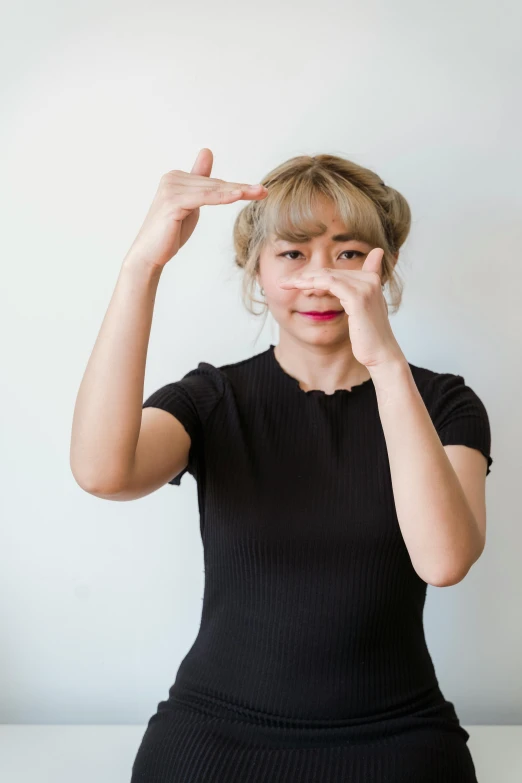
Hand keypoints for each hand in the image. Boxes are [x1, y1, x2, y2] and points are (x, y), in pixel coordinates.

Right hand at [125, 148, 267, 270]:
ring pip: (212, 190)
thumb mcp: (191, 205)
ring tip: (258, 193)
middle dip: (240, 188)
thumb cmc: (170, 232)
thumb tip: (207, 152)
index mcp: (176, 177)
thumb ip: (200, 183)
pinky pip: (204, 198)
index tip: (258, 189)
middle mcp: (172, 178)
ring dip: (236, 192)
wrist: (149, 254)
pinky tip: (238, 196)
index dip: (235, 186)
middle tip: (263, 191)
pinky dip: (222, 197)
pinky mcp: (172, 202)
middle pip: (214, 185)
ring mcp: (171, 189)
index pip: (212, 182)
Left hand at [278, 248, 404, 368]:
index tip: (294, 283)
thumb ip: (351, 295)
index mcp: (371, 279)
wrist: (381, 356)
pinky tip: (300, 289)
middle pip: (330, 272)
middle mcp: (370, 279)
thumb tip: (341, 287)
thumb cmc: (368, 338)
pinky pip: (330, 283)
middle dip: (304, 277)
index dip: (314, 276)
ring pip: (327, 275)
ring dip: (303, 279)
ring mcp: (366, 286)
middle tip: (283, 283)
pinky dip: (313, 283)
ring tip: (286, 285)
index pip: (336, 272)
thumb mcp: (358, 313)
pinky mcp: (358, 296)